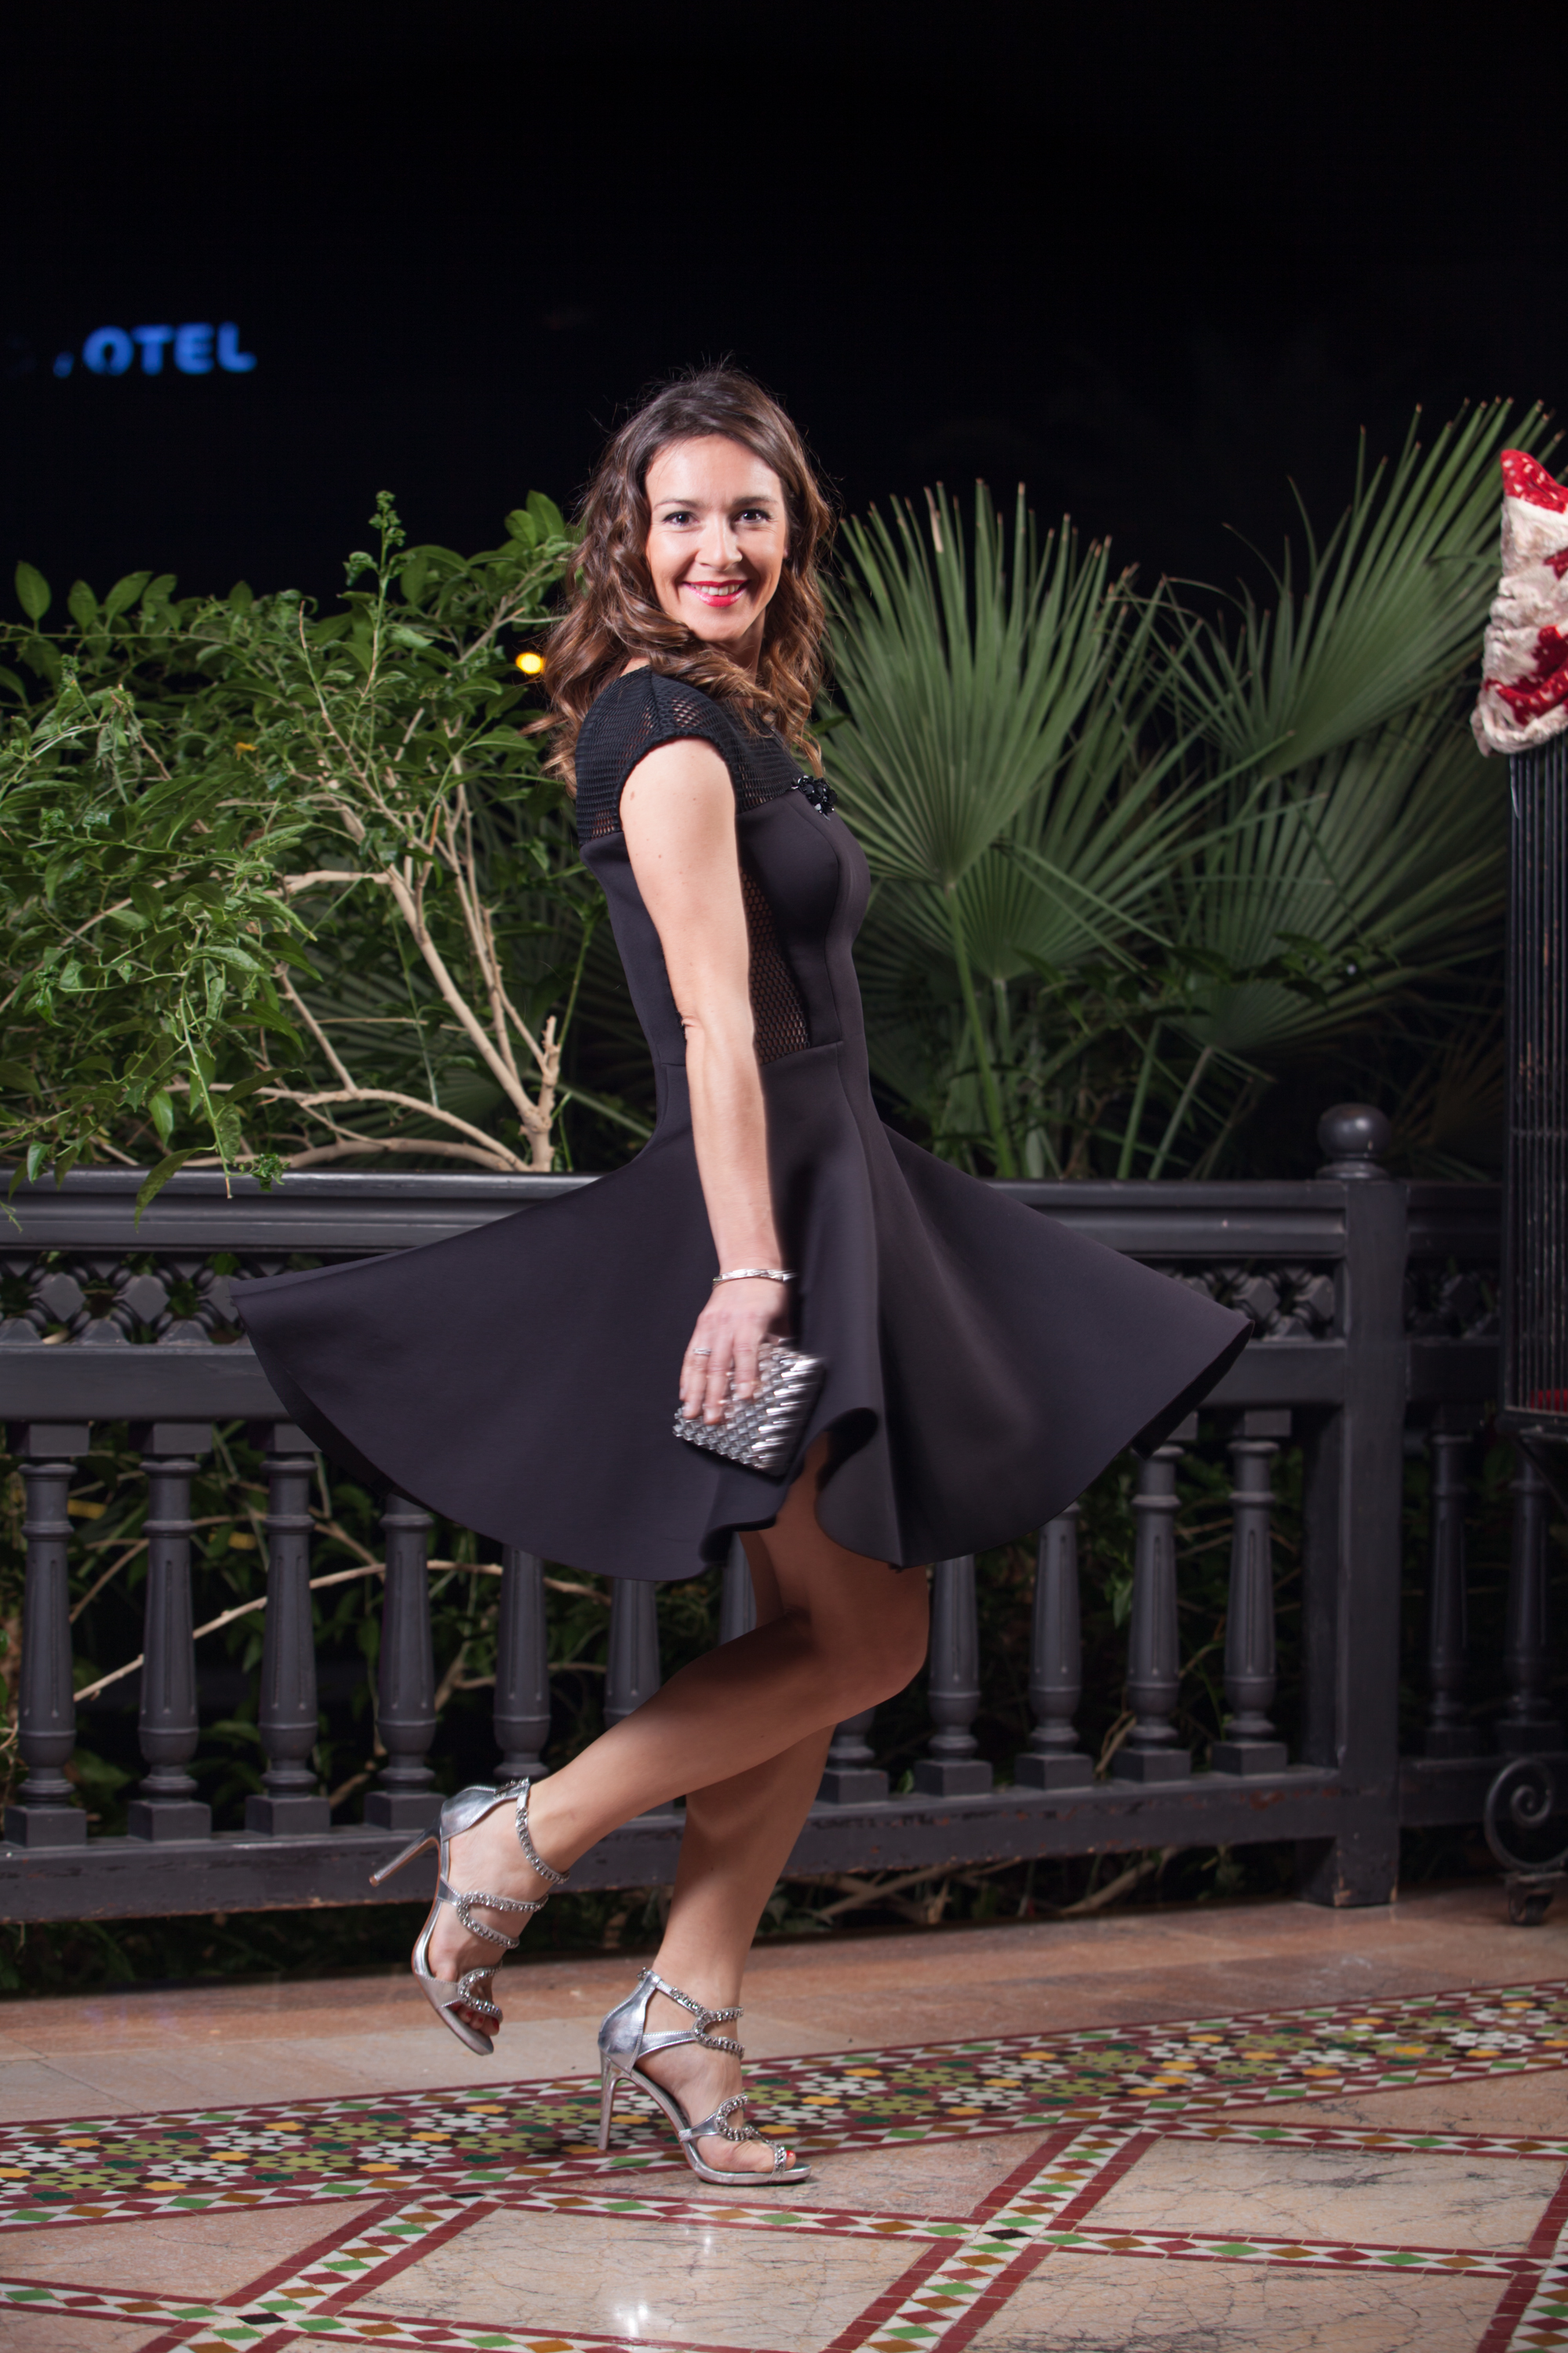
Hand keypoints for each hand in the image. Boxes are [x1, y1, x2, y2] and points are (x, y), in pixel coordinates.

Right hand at [679, 1278, 787, 1424]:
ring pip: (700, 1363)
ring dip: (695, 1391)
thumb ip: (777, 1344)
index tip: (744, 1398)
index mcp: (750, 1321)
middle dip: (714, 1394)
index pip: (746, 1352)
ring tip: (691, 1413)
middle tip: (713, 1419)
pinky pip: (691, 1354)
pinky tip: (684, 1393)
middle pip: (718, 1364)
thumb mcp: (780, 1317)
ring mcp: (710, 1325)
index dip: (744, 1376)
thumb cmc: (768, 1291)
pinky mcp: (701, 1326)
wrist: (748, 1265)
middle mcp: (727, 1324)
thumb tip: (778, 1370)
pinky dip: (686, 1375)